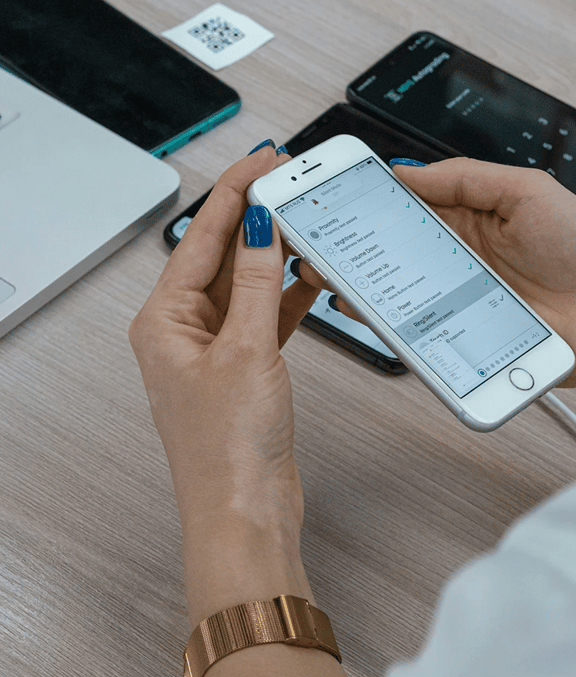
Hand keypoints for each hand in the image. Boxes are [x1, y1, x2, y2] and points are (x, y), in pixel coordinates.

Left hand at [130, 148, 365, 676]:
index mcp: (164, 320)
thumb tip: (262, 224)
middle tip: (294, 182)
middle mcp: (182, 332)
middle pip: (222, 256)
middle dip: (258, 219)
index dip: (237, 193)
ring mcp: (213, 352)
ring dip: (276, 256)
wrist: (246, 515)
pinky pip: (264, 318)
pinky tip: (310, 278)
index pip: (203, 236)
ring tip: (308, 221)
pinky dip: (287, 297)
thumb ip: (260, 283)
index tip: (266, 161)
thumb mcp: (248, 350)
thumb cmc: (228, 450)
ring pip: (247, 285)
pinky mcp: (243, 372)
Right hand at [297, 157, 575, 433]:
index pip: (403, 205)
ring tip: (328, 275)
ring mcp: (456, 301)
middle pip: (388, 252)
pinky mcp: (461, 340)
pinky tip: (366, 312)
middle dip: (348, 246)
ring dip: (358, 285)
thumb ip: (465, 177)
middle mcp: (456, 259)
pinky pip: (415, 333)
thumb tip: (407, 172)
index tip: (329, 196)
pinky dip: (387, 325)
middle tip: (311, 239)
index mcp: (469, 216)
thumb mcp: (526, 190)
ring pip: (393, 294)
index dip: (366, 201)